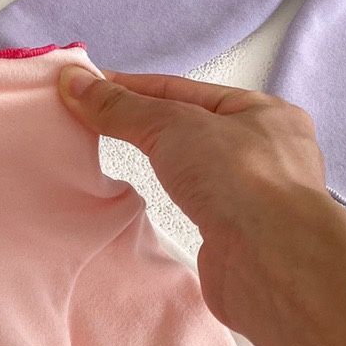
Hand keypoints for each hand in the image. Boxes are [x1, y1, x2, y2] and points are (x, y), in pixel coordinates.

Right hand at [57, 67, 338, 333]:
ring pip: (193, 165)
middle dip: (141, 121)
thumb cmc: (238, 178)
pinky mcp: (239, 234)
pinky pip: (195, 203)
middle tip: (89, 119)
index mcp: (264, 112)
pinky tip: (149, 196)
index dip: (130, 87)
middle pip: (188, 126)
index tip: (85, 88)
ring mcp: (255, 195)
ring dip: (158, 159)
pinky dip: (169, 196)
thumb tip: (74, 81)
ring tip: (115, 153)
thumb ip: (121, 106)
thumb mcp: (171, 124)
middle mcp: (267, 151)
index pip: (182, 88)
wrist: (272, 263)